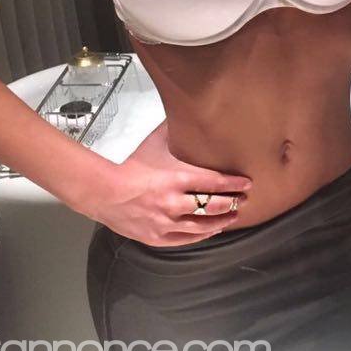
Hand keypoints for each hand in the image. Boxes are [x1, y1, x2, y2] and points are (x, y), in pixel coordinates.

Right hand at [92, 120, 252, 246]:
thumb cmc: (129, 165)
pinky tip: (211, 231)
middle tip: (243, 199)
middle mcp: (174, 203)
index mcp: (176, 178)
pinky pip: (186, 239)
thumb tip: (187, 111)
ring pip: (203, 226)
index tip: (247, 183)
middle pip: (213, 205)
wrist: (103, 191)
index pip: (214, 182)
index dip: (234, 184)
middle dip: (232, 202)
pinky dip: (201, 235)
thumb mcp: (154, 144)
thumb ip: (173, 131)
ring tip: (234, 216)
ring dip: (221, 220)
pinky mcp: (157, 237)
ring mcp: (166, 223)